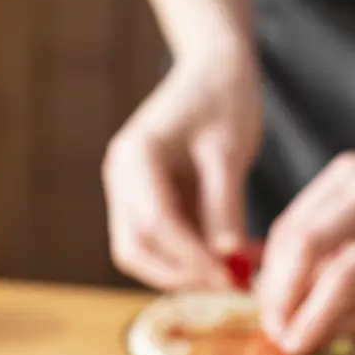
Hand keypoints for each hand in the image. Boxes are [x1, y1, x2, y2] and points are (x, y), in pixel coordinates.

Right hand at [102, 55, 262, 290]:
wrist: (213, 69)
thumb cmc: (223, 98)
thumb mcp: (230, 151)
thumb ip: (224, 206)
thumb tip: (225, 259)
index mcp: (136, 157)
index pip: (154, 224)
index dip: (190, 259)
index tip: (228, 279)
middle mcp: (121, 177)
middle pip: (135, 249)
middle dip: (180, 274)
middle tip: (229, 284)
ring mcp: (127, 191)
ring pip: (142, 252)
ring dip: (184, 271)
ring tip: (233, 272)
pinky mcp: (143, 200)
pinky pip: (159, 242)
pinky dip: (189, 257)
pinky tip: (227, 257)